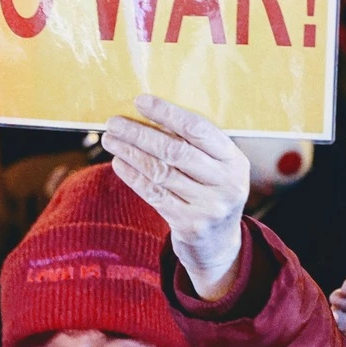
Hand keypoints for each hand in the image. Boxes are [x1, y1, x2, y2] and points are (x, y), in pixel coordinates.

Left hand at [101, 95, 248, 300]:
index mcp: (235, 160)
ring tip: (110, 140)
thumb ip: (196, 145)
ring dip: (131, 153)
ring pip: (161, 172)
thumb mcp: (219, 168)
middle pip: (175, 151)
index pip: (199, 129)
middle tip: (114, 122)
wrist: (220, 245)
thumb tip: (150, 113)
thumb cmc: (212, 191)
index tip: (140, 101)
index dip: (168, 113)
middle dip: (140, 134)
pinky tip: (119, 163)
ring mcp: (209, 207)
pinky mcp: (189, 226)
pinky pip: (154, 195)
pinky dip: (133, 176)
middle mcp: (226, 183)